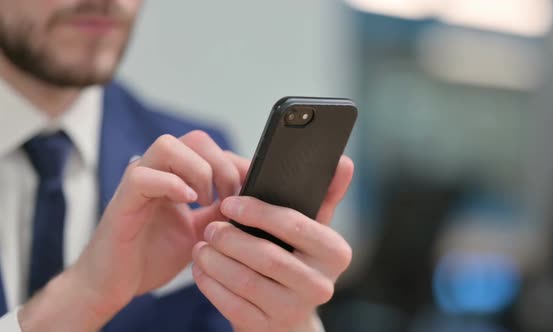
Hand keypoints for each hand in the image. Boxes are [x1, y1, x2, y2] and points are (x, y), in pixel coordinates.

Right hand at [19, 131, 241, 330]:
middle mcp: (157, 171)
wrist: (115, 285)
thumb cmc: (152, 257)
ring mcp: (138, 182)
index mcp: (176, 175)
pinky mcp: (123, 200)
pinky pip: (142, 176)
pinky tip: (188, 203)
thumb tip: (250, 197)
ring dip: (198, 171)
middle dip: (222, 165)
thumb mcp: (199, 231)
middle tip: (229, 198)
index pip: (211, 149)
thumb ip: (219, 211)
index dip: (237, 163)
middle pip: (195, 139)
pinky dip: (170, 184)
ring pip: (168, 145)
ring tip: (205, 202)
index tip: (254, 186)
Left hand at [192, 155, 353, 331]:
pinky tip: (200, 270)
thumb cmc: (298, 261)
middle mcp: (321, 285)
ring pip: (246, 281)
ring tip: (201, 246)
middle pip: (268, 256)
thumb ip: (325, 195)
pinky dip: (210, 284)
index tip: (230, 202)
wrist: (289, 318)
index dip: (258, 212)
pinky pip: (231, 304)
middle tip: (210, 227)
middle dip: (231, 238)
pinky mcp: (267, 328)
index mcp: (336, 253)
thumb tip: (344, 160)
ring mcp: (294, 310)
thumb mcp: (314, 231)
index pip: (295, 225)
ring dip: (215, 261)